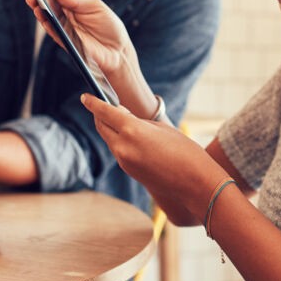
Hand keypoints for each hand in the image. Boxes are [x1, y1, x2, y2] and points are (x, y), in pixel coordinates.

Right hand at [22, 0, 134, 77]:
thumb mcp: (96, 7)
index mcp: (72, 6)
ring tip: (32, 2)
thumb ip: (77, 0)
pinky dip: (47, 25)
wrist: (119, 50)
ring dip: (39, 11)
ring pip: (47, 20)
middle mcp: (66, 18)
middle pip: (47, 7)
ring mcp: (65, 31)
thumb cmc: (109, 26)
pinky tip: (42, 16)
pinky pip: (54, 33)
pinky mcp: (66, 43)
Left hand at [81, 93, 225, 223]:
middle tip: (102, 105)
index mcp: (132, 130)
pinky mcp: (129, 171)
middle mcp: (123, 147)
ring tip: (119, 119)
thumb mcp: (162, 129)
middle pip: (102, 126)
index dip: (93, 103)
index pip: (105, 112)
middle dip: (100, 115)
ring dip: (111, 129)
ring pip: (110, 140)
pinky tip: (130, 138)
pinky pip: (118, 151)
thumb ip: (139, 121)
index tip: (85, 96)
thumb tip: (122, 117)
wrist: (195, 183)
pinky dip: (119, 141)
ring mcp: (124, 161)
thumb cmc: (185, 151)